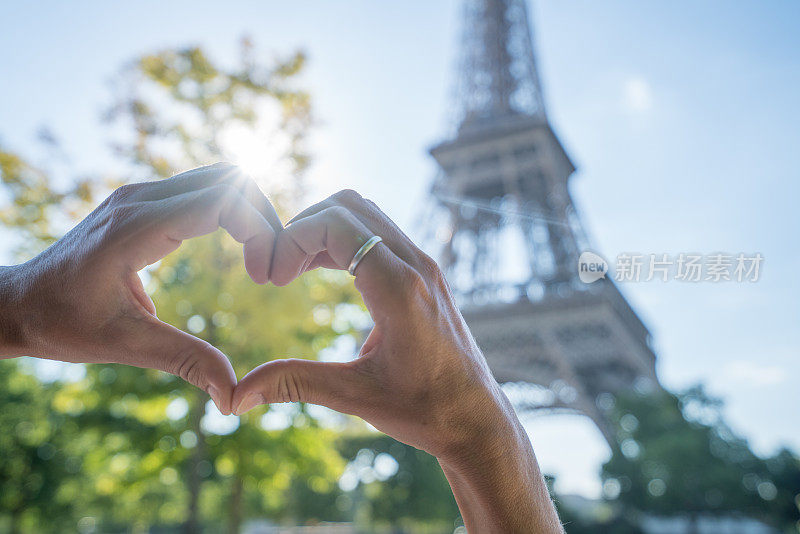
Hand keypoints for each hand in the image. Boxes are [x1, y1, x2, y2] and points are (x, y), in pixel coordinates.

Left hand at [0, 163, 279, 413]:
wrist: (16, 303)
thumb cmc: (61, 324)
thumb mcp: (125, 345)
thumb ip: (186, 361)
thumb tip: (235, 396)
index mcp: (134, 229)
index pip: (221, 199)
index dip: (258, 230)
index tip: (265, 275)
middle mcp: (139, 199)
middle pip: (230, 180)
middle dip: (263, 218)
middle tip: (272, 267)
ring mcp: (140, 195)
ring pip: (220, 178)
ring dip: (250, 212)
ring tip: (261, 257)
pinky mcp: (143, 202)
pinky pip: (203, 188)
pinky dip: (232, 211)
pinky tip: (239, 247)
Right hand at [232, 190, 562, 531]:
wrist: (478, 419)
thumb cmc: (424, 410)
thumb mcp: (354, 396)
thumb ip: (295, 384)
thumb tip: (236, 397)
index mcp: (399, 288)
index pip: (336, 224)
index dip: (292, 239)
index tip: (270, 277)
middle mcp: (416, 265)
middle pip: (349, 205)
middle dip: (303, 227)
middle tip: (276, 270)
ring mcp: (425, 265)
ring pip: (366, 214)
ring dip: (323, 230)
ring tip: (292, 270)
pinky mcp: (426, 274)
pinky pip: (380, 233)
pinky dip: (345, 240)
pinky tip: (321, 271)